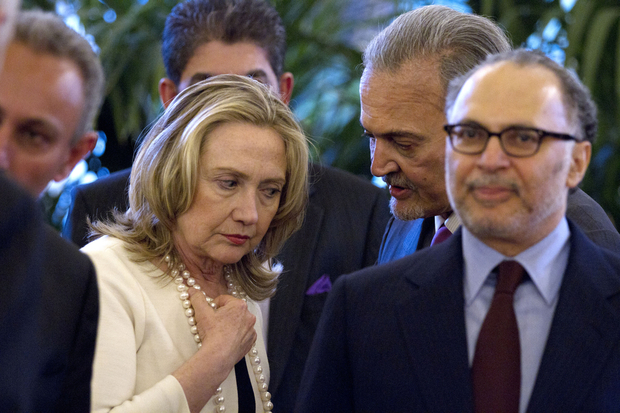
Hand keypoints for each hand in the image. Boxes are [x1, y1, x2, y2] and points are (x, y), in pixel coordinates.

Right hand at [173, 290, 256, 412]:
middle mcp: (249, 316)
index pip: (224, 299)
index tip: (209, 314)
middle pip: (232, 311)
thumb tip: (192, 289)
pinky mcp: (251, 342)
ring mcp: (251, 330)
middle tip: (214, 324)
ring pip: (238, 323)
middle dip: (223, 315)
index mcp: (239, 305)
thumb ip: (197, 298)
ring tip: (220, 333)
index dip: (214, 306)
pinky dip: (236, 336)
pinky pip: (243, 335)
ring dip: (230, 325)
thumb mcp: (202, 312)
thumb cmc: (212, 333)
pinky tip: (227, 340)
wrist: (218, 356)